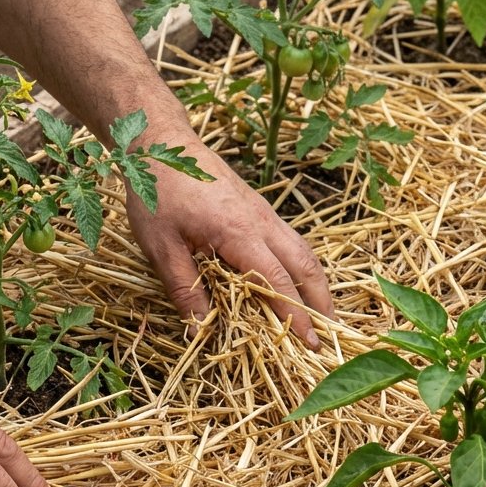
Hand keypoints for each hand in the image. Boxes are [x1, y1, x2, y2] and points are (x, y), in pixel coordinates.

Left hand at [126, 142, 334, 348]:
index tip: (309, 343)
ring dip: (317, 284)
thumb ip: (184, 289)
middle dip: (321, 303)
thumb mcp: (161, 247)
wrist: (162, 143)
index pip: (278, 282)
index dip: (295, 316)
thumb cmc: (158, 192)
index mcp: (239, 233)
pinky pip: (291, 241)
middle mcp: (261, 222)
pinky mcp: (259, 208)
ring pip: (304, 251)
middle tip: (328, 336)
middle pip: (306, 265)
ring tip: (321, 315)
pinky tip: (297, 284)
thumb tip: (199, 329)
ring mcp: (264, 212)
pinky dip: (302, 267)